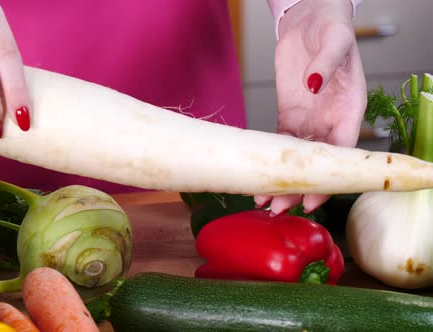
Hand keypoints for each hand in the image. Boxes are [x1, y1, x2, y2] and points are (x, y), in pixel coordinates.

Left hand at [255, 0, 366, 214]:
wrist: (311, 19)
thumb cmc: (331, 29)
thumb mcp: (334, 42)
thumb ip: (325, 64)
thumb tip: (314, 83)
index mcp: (349, 109)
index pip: (341, 153)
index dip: (328, 179)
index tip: (312, 199)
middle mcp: (330, 121)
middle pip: (317, 163)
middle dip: (299, 187)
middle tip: (279, 208)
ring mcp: (309, 119)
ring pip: (297, 158)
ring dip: (283, 179)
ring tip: (265, 200)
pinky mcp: (290, 114)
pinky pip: (281, 142)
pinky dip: (271, 159)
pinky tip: (260, 176)